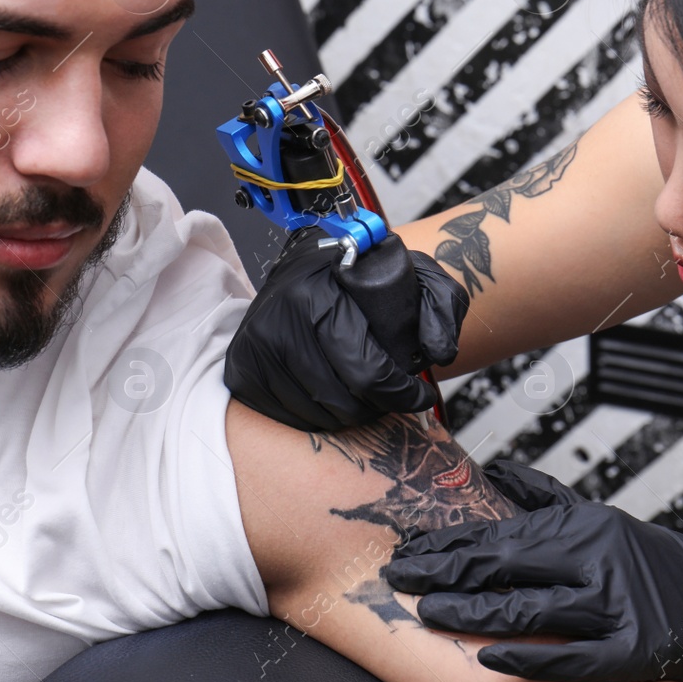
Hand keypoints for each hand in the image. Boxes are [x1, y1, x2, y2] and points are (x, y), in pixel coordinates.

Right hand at [224, 227, 467, 431]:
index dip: (402, 394)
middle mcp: (279, 322)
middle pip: (341, 401)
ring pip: (315, 415)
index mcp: (316, 295)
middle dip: (378, 407)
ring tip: (365, 395)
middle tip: (392, 397)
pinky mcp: (242, 369)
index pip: (366, 371)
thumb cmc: (361, 274)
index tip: (420, 395)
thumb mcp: (413, 275)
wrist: (310, 263)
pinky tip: (334, 398)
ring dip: (348, 415)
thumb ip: (439, 305)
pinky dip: (316, 417)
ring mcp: (256, 348)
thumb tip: (440, 352)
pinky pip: (287, 417)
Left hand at [383, 467, 682, 681]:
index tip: (408, 550)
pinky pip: (570, 655)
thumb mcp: (605, 520)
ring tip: (430, 614)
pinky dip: (528, 656)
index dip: (449, 544)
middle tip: (400, 577)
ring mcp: (614, 606)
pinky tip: (490, 656)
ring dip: (472, 612)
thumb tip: (500, 472)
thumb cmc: (660, 568)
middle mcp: (595, 560)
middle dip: (446, 572)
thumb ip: (547, 500)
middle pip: (505, 565)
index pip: (500, 534)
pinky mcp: (632, 648)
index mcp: (583, 527)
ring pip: (529, 608)